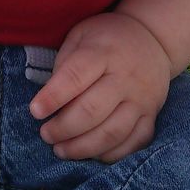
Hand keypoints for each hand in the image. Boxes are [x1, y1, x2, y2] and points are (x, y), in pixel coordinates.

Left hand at [29, 12, 173, 162]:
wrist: (154, 39)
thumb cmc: (107, 38)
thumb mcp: (82, 35)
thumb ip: (65, 63)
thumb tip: (50, 99)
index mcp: (104, 52)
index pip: (75, 76)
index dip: (53, 97)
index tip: (35, 112)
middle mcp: (126, 77)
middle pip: (92, 111)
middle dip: (63, 128)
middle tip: (46, 134)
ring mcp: (142, 99)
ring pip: (112, 133)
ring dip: (83, 147)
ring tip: (61, 150)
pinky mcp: (152, 115)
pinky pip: (134, 143)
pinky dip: (110, 154)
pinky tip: (90, 153)